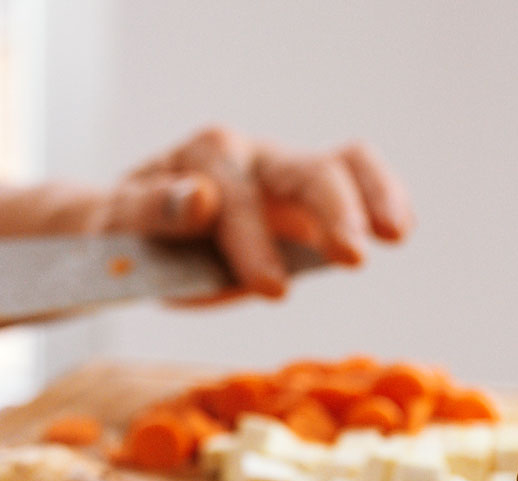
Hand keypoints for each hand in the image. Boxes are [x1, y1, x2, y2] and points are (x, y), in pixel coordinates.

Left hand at [95, 127, 412, 298]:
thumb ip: (154, 211)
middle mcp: (249, 155)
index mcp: (203, 157)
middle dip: (330, 213)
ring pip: (342, 163)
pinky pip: (355, 180)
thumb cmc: (123, 231)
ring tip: (395, 235)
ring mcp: (281, 173)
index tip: (271, 288)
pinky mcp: (304, 198)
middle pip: (304, 170)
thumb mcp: (118, 224)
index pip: (236, 197)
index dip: (253, 242)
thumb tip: (201, 198)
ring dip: (373, 197)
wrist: (130, 228)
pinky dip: (383, 198)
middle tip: (351, 258)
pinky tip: (400, 227)